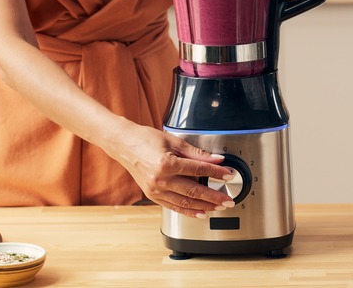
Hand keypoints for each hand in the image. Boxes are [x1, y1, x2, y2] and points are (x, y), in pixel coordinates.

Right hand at [107, 120, 235, 217]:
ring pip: (185, 202)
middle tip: (228, 200)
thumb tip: (216, 159)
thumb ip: (197, 153)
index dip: (216, 173)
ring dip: (205, 206)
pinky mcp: (152, 196)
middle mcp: (160, 180)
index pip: (199, 170)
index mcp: (167, 164)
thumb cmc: (146, 139)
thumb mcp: (174, 141)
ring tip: (219, 207)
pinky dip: (189, 211)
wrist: (124, 144)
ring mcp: (155, 190)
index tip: (228, 175)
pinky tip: (201, 213)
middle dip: (214, 196)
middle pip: (194, 191)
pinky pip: (174, 206)